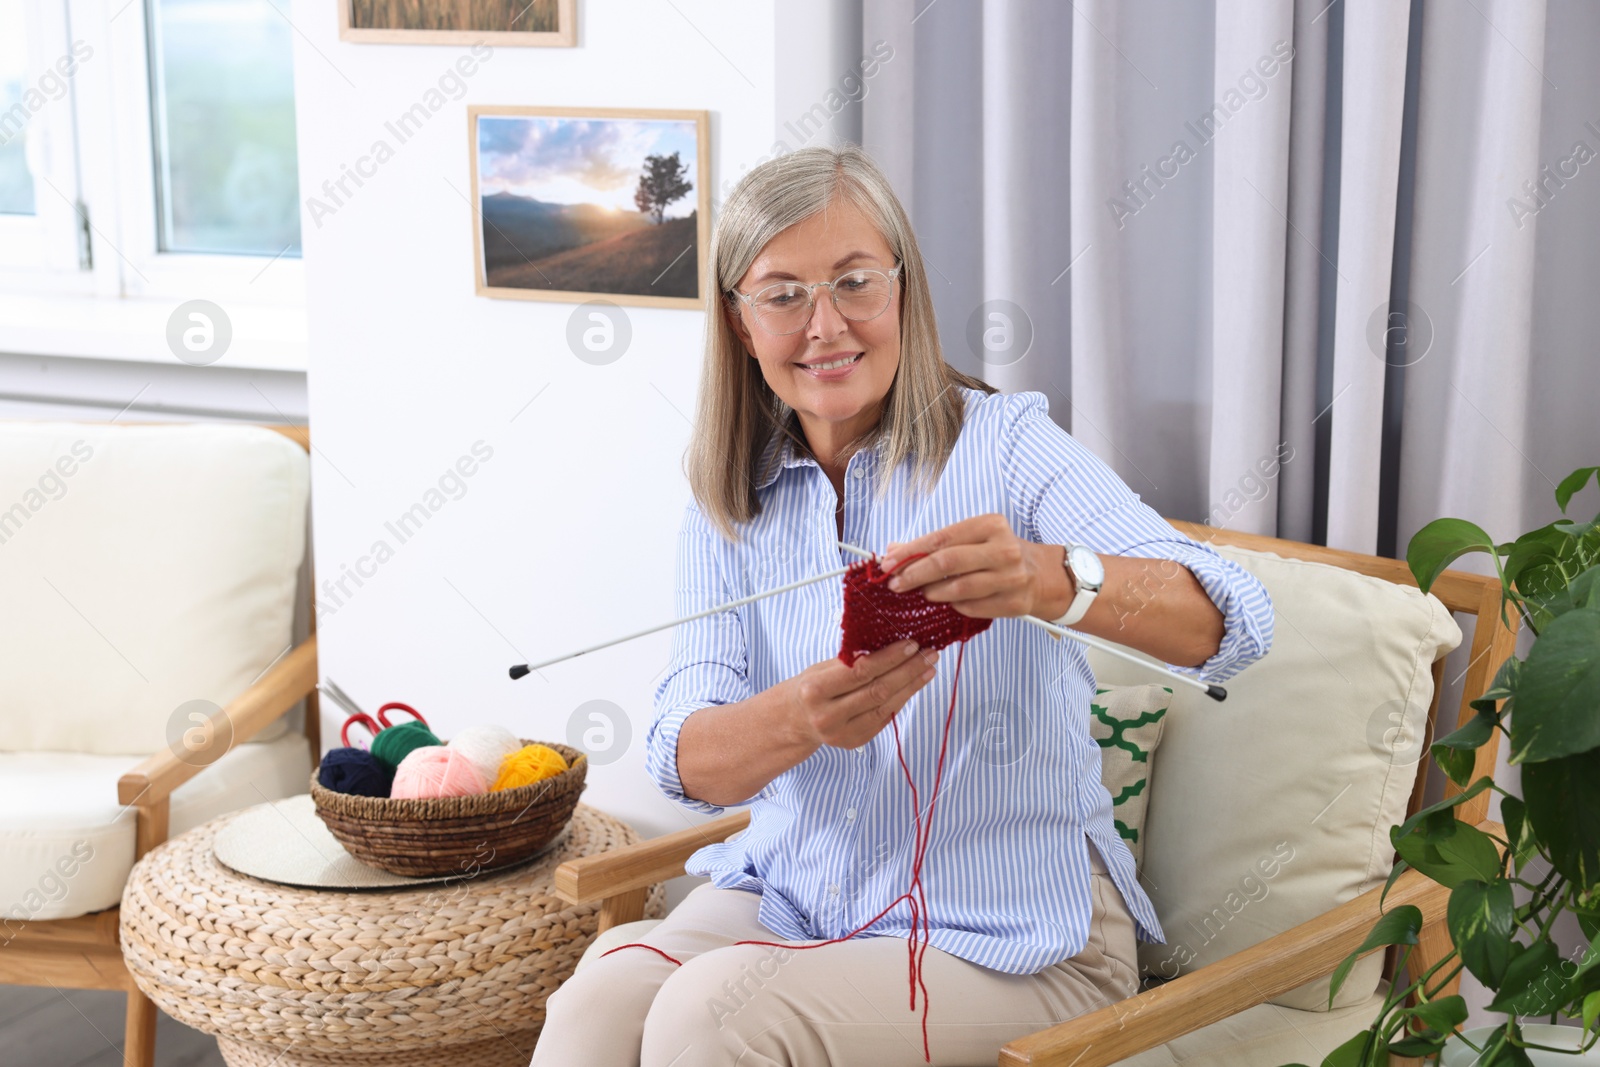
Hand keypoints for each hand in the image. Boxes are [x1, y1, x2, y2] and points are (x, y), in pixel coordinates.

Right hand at [784, 640, 940, 749]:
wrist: (795, 721)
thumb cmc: (811, 687)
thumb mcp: (823, 668)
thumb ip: (852, 661)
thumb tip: (891, 644)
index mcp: (815, 691)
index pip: (861, 671)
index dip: (890, 657)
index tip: (912, 644)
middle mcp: (828, 715)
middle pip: (878, 690)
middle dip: (908, 670)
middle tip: (929, 654)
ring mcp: (842, 733)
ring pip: (886, 706)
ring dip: (911, 686)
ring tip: (928, 668)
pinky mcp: (855, 742)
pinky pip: (885, 718)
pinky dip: (901, 699)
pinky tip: (913, 685)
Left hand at [878, 514, 1065, 620]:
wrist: (1041, 574)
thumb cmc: (997, 553)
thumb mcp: (970, 539)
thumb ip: (933, 544)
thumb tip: (892, 551)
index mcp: (990, 525)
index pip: (941, 538)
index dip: (910, 553)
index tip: (888, 564)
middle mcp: (1004, 549)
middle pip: (947, 563)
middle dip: (915, 575)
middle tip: (895, 584)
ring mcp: (1011, 578)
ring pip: (959, 589)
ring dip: (932, 593)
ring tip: (921, 594)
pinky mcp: (1013, 603)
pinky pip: (972, 608)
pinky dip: (953, 606)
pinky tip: (946, 603)